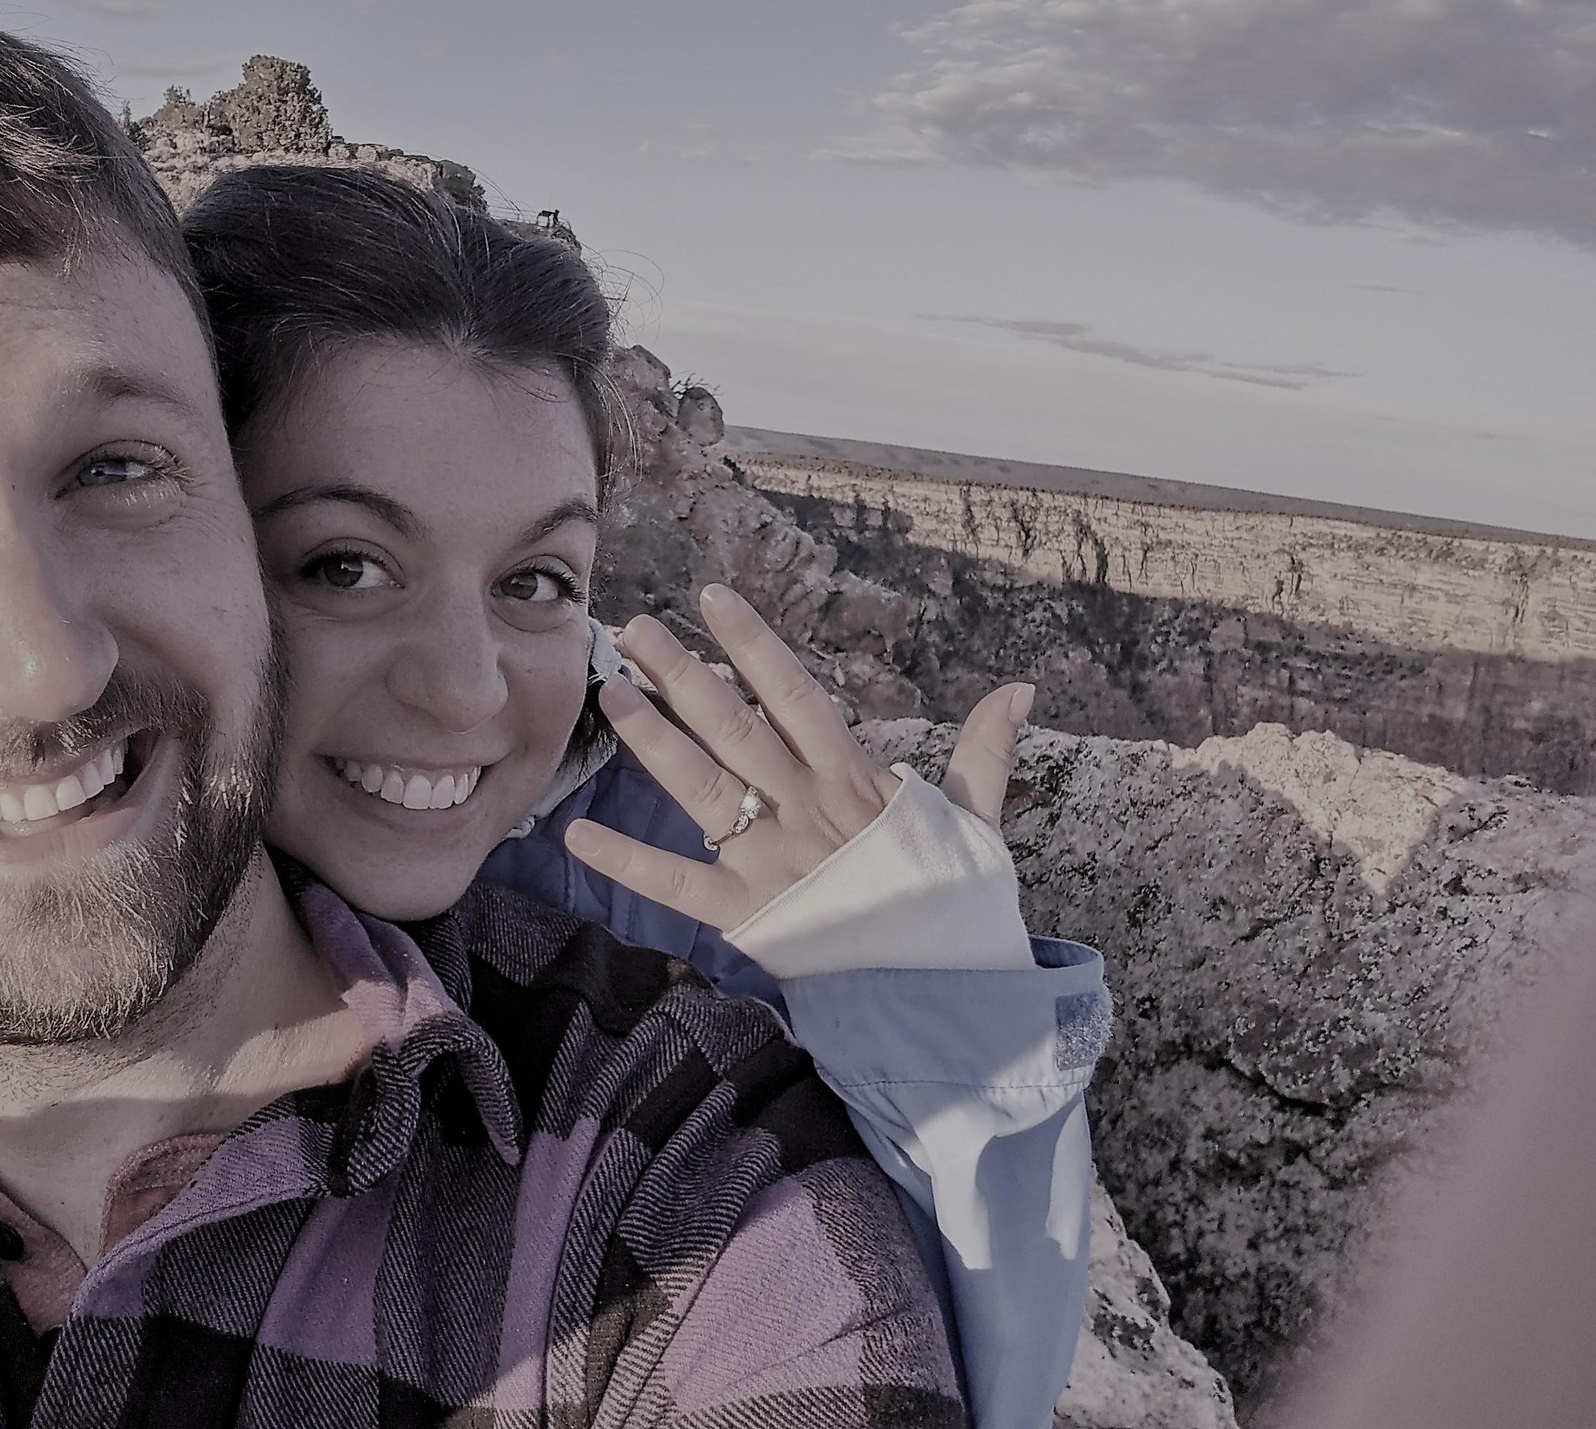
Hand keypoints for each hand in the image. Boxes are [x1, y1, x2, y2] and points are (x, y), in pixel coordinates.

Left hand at [563, 583, 1034, 929]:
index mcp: (855, 782)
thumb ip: (983, 751)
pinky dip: (628, 862)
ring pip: (704, 786)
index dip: (753, 644)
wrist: (950, 995)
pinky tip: (575, 837)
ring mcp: (775, 861)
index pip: (797, 695)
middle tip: (634, 629)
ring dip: (652, 740)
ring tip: (610, 694)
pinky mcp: (749, 915)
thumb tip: (1020, 688)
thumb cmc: (957, 906)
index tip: (712, 599)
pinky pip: (678, 885)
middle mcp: (808, 811)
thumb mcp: (978, 821)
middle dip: (682, 675)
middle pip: (735, 728)